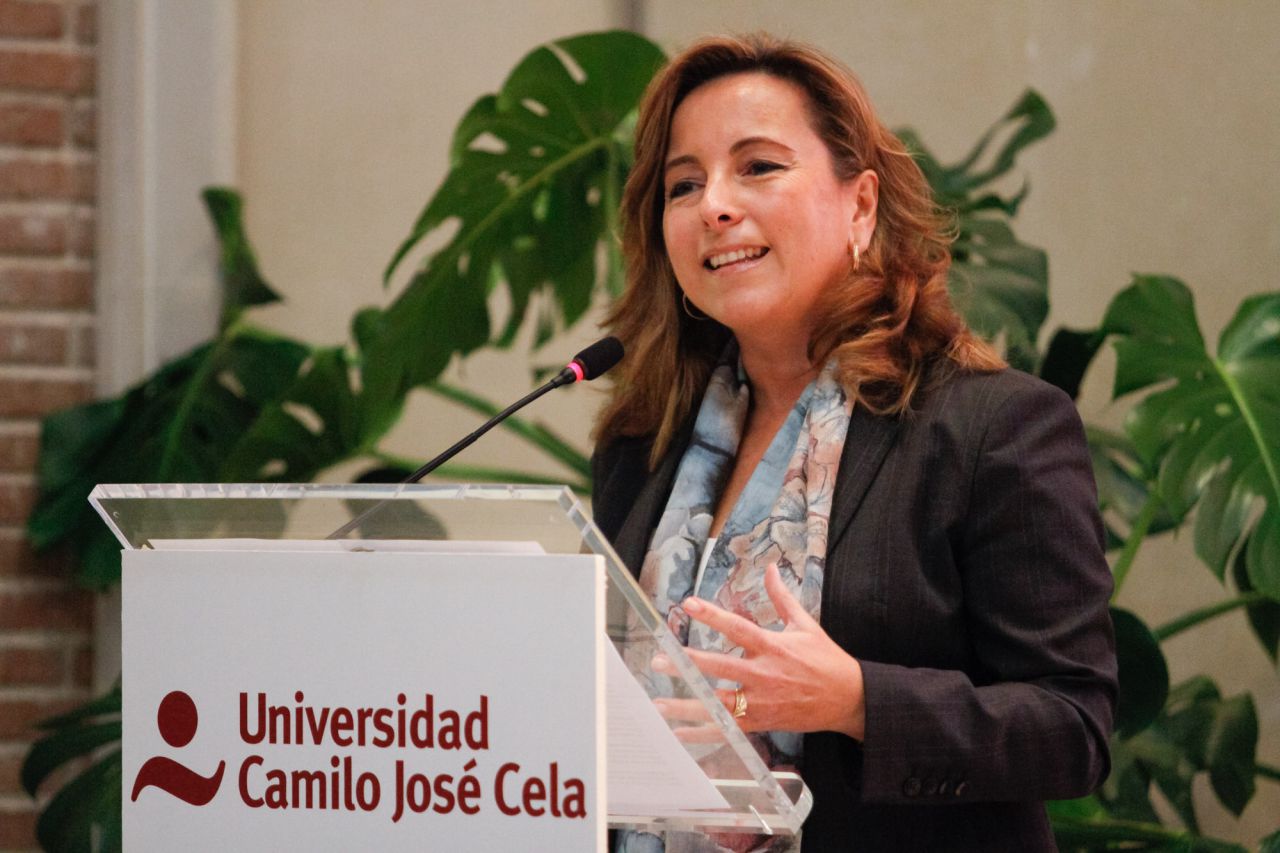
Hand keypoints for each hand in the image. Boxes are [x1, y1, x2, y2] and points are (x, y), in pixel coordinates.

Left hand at [653, 563, 865, 739]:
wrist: (848, 699)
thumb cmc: (826, 660)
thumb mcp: (805, 625)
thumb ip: (781, 598)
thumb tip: (770, 568)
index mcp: (773, 647)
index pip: (737, 628)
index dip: (713, 616)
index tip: (688, 604)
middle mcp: (764, 675)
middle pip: (720, 668)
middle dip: (688, 665)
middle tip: (658, 660)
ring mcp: (761, 702)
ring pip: (719, 704)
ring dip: (688, 704)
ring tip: (660, 703)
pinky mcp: (761, 723)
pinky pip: (728, 729)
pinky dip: (702, 733)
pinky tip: (678, 733)